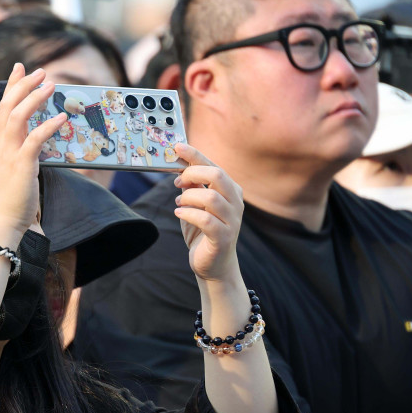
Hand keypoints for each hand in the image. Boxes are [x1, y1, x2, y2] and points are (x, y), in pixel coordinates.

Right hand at [0, 63, 66, 241]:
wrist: (1, 220)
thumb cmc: (10, 198)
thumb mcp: (13, 167)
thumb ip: (21, 150)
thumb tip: (36, 138)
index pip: (3, 107)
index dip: (11, 85)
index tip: (19, 68)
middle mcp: (1, 144)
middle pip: (9, 105)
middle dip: (24, 84)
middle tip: (41, 71)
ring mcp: (9, 153)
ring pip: (18, 116)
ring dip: (35, 98)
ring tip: (51, 85)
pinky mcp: (21, 165)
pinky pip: (34, 139)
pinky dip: (48, 125)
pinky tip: (61, 117)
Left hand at [172, 143, 244, 282]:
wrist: (213, 265)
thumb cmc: (203, 231)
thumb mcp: (194, 204)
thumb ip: (190, 186)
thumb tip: (179, 167)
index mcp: (229, 190)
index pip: (213, 165)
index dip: (194, 155)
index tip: (176, 147)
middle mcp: (235, 202)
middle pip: (217, 175)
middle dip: (192, 174)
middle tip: (177, 182)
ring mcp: (232, 220)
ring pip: (211, 197)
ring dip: (189, 197)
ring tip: (179, 203)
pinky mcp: (224, 237)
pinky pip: (206, 219)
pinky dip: (189, 213)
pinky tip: (180, 213)